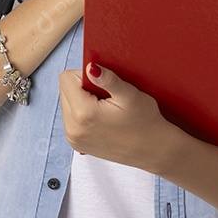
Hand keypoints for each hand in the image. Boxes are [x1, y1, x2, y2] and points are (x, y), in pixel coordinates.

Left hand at [58, 63, 178, 170]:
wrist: (153, 150)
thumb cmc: (145, 122)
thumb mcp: (130, 96)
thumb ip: (108, 79)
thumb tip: (90, 67)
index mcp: (83, 114)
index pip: (66, 79)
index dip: (84, 75)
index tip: (102, 84)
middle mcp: (73, 129)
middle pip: (64, 91)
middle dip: (82, 88)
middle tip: (106, 97)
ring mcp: (73, 139)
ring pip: (66, 104)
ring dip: (82, 101)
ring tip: (105, 108)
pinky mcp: (77, 145)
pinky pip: (70, 119)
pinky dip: (83, 114)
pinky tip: (102, 118)